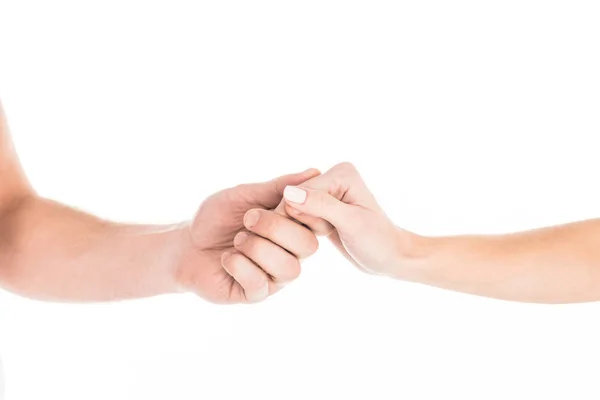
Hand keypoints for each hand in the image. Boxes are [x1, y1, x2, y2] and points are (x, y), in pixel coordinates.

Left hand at [175, 169, 319, 303]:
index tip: (284, 199)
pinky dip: (240, 265)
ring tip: (237, 240)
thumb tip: (314, 171)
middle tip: (248, 218)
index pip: (321, 224)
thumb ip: (278, 187)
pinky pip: (260, 284)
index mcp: (293, 228)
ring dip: (258, 248)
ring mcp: (275, 277)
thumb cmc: (217, 218)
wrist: (184, 245)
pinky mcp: (255, 294)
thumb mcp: (246, 195)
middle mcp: (290, 254)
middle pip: (308, 246)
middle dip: (275, 228)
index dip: (308, 212)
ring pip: (289, 268)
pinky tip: (227, 258)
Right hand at [274, 163, 420, 277]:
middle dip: (306, 221)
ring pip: (292, 210)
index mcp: (341, 173)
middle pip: (294, 199)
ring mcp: (325, 192)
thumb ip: (320, 205)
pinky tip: (323, 234)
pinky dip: (305, 229)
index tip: (330, 228)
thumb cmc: (377, 241)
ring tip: (329, 232)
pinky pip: (296, 216)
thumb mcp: (351, 223)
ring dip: (305, 227)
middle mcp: (332, 177)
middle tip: (330, 230)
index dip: (307, 216)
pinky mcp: (319, 206)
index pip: (301, 191)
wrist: (389, 256)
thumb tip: (289, 193)